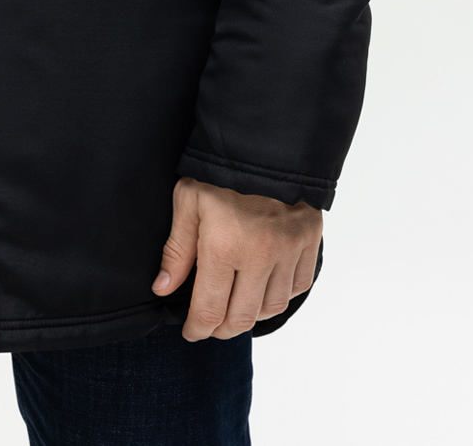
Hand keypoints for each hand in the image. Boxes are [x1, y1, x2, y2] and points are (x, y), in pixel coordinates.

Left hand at [152, 178, 321, 339]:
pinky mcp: (309, 240)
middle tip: (210, 324)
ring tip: (235, 305)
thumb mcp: (188, 200)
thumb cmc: (220, 169)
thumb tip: (163, 289)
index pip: (208, 310)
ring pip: (271, 307)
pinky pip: (298, 287)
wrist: (265, 140)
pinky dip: (281, 295)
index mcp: (223, 245)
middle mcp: (259, 254)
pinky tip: (264, 287)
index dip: (197, 329)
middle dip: (221, 328)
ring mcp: (289, 249)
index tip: (191, 331)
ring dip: (251, 314)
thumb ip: (177, 249)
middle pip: (241, 318)